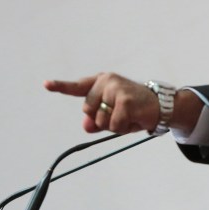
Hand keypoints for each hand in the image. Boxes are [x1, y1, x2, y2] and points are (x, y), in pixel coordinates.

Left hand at [44, 73, 159, 133]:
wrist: (162, 106)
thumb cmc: (135, 110)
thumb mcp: (113, 116)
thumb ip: (96, 120)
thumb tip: (86, 126)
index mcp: (101, 82)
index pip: (78, 86)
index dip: (61, 86)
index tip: (46, 84)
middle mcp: (106, 81)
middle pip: (88, 111)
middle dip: (103, 120)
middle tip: (122, 114)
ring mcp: (115, 89)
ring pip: (101, 120)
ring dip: (115, 125)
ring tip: (130, 116)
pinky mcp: (125, 100)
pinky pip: (114, 124)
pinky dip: (123, 128)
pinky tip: (134, 118)